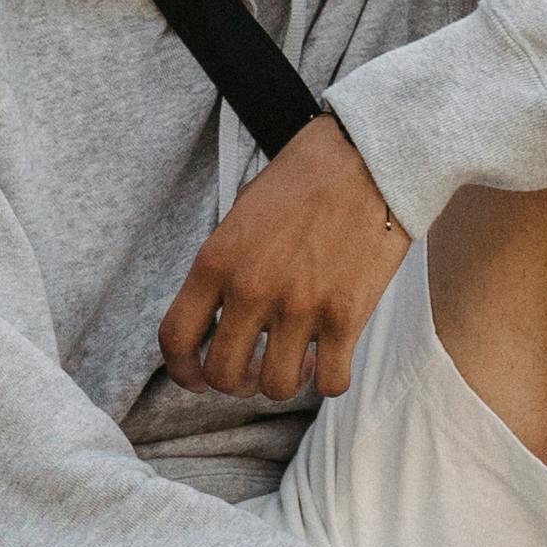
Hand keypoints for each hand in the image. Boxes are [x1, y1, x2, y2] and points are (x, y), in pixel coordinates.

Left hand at [157, 110, 419, 400]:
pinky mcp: (346, 316)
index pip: (176, 338)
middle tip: (254, 369)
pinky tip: (330, 360)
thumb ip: (224, 267)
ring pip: (276, 387)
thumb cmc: (305, 181)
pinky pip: (330, 383)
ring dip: (283, 382)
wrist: (370, 158)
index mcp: (216, 261)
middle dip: (236, 381)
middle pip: (224, 375)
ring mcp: (299, 306)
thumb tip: (216, 319)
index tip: (197, 377)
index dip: (182, 371)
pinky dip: (328, 380)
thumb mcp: (242, 215)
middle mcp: (251, 289)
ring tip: (297, 360)